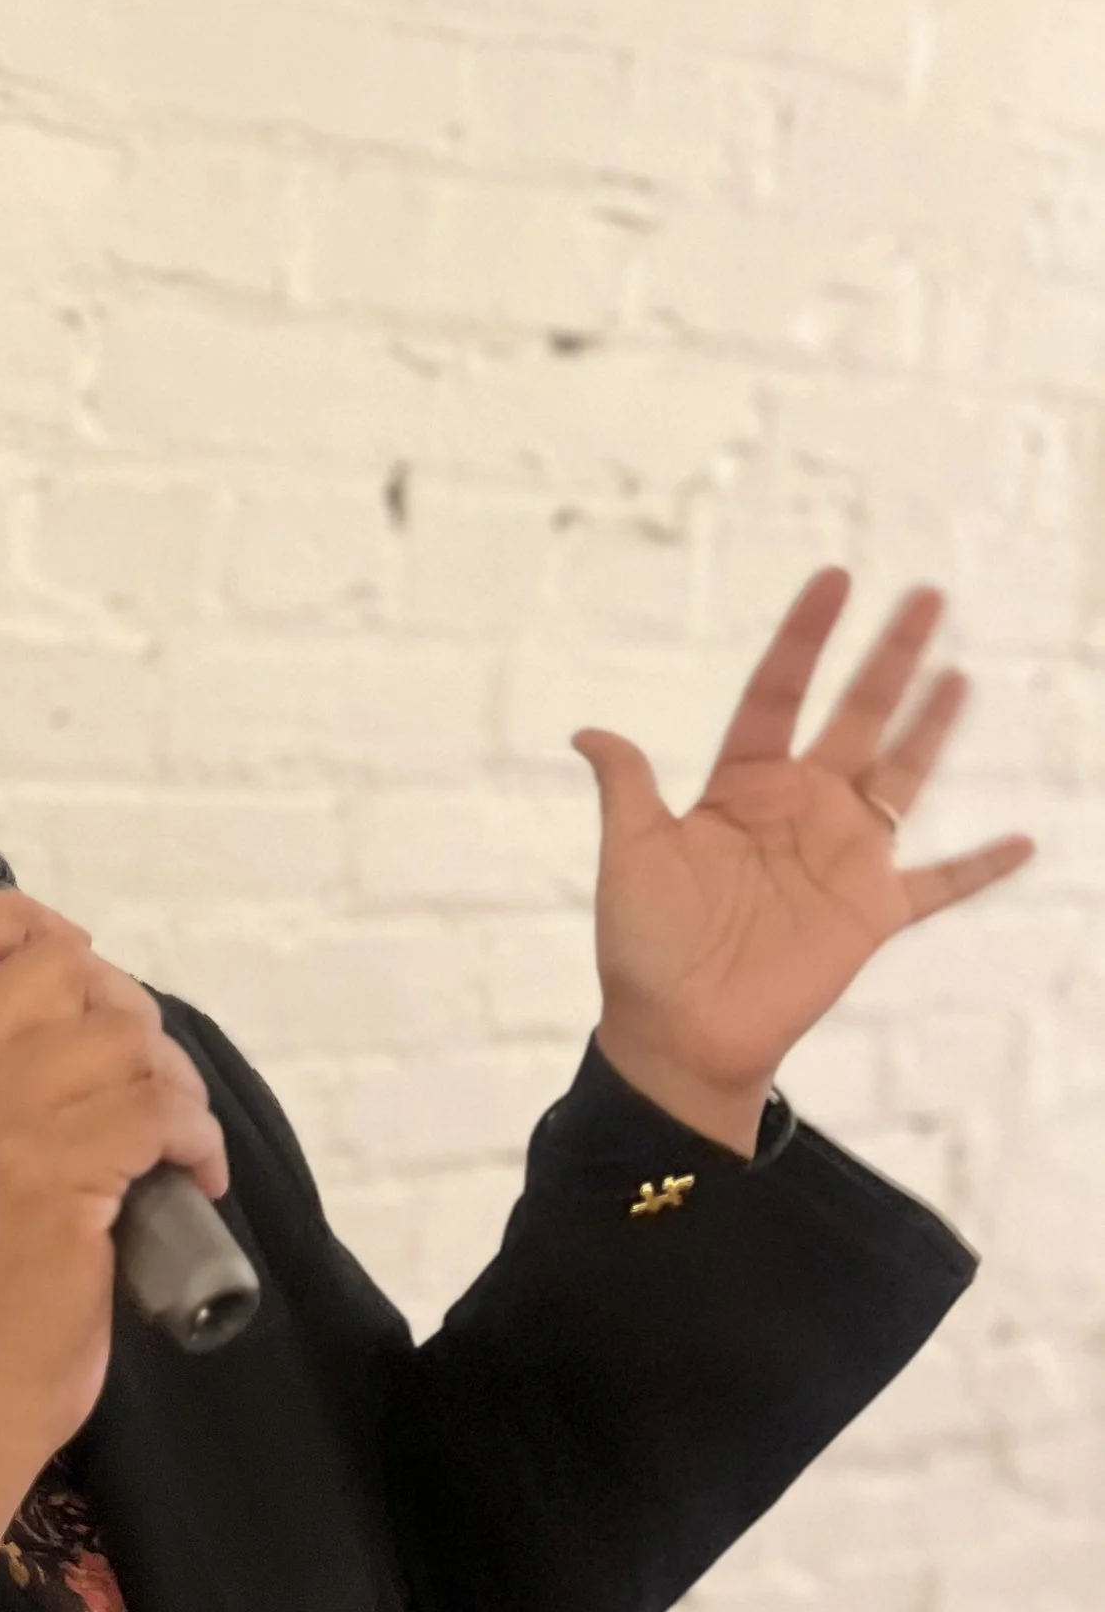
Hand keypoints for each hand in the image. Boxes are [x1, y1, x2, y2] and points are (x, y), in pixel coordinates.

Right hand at [0, 889, 227, 1611]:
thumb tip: (87, 1053)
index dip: (24, 922)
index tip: (80, 964)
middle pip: (62, 968)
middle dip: (130, 1014)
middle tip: (150, 1088)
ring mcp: (5, 1125)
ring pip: (126, 1040)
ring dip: (176, 1085)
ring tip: (179, 1145)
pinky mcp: (60, 1180)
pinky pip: (159, 1112)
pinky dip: (196, 1138)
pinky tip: (195, 1179)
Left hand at [570, 570, 1036, 1152]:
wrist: (678, 1033)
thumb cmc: (645, 948)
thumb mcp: (632, 858)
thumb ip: (629, 790)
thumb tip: (588, 731)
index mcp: (741, 788)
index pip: (777, 694)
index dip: (805, 638)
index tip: (835, 578)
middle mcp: (799, 809)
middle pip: (855, 716)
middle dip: (889, 658)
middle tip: (926, 595)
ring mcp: (841, 858)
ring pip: (900, 776)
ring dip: (931, 728)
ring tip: (958, 675)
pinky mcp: (872, 913)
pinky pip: (939, 884)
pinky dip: (981, 868)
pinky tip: (1022, 842)